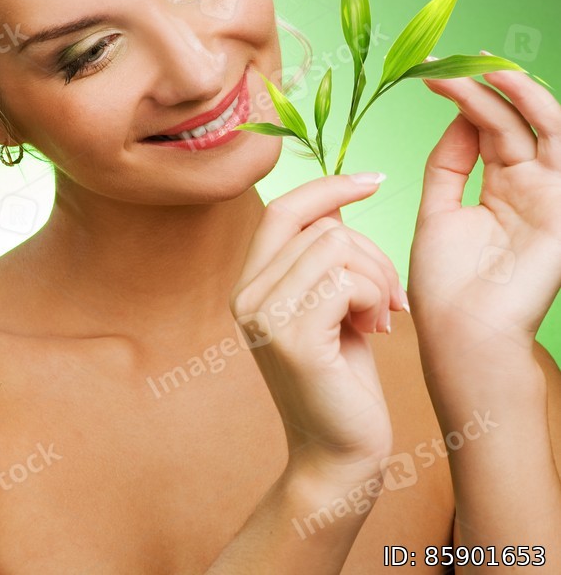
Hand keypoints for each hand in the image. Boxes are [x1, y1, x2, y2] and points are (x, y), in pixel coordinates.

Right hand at [230, 174, 406, 482]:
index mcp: (249, 284)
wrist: (338, 454)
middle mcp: (245, 295)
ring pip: (336, 247)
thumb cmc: (342, 378)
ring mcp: (263, 316)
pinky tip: (375, 331)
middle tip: (388, 301)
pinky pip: (344, 281)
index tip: (372, 180)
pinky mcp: (291, 338)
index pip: (283, 208)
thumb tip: (338, 202)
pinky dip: (373, 299)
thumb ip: (322, 259)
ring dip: (376, 279)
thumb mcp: (328, 306)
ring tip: (381, 318)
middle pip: (322, 228)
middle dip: (371, 254)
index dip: (328, 187)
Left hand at [408, 56, 560, 356]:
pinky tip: (509, 85)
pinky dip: (538, 111)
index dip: (461, 98)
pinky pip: (559, 146)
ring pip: (541, 125)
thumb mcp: (439, 210)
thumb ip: (450, 162)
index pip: (485, 129)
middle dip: (478, 87)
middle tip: (445, 61)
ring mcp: (549, 194)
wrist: (462, 333)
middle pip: (507, 121)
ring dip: (514, 90)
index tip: (425, 71)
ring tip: (482, 63)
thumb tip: (457, 116)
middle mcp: (528, 186)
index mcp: (499, 188)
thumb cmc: (446, 283)